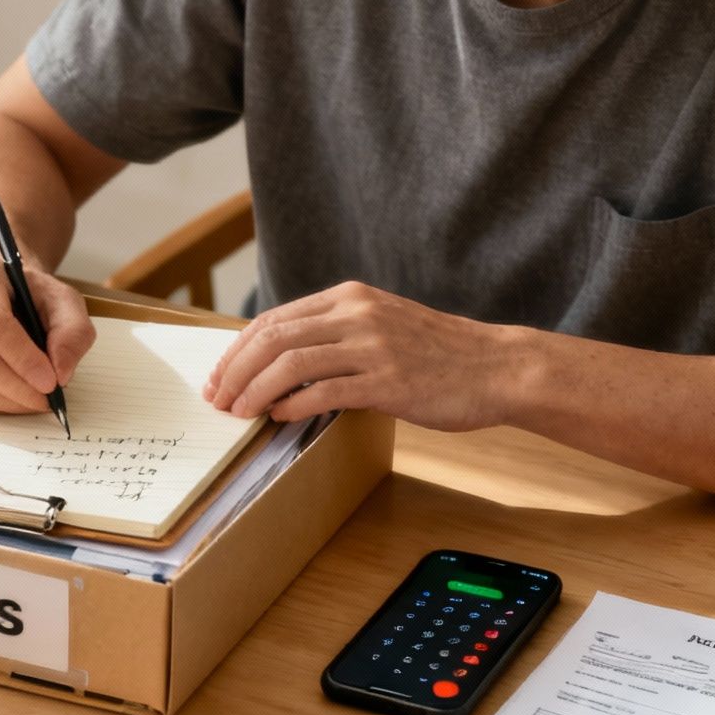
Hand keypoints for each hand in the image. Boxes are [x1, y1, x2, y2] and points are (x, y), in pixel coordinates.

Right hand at [0, 253, 95, 412]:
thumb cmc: (26, 294)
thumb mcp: (62, 299)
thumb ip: (72, 331)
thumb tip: (61, 372)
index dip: (23, 358)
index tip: (51, 381)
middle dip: (17, 387)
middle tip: (47, 399)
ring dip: (7, 401)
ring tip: (34, 400)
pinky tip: (12, 398)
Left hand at [203, 281, 523, 430]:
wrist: (497, 367)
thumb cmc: (436, 354)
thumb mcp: (380, 325)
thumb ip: (334, 334)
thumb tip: (278, 363)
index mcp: (349, 297)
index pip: (273, 319)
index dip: (236, 350)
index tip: (218, 377)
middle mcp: (357, 314)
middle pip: (273, 338)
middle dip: (234, 371)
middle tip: (217, 400)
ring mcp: (373, 346)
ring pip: (290, 363)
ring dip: (255, 391)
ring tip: (240, 413)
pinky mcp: (388, 380)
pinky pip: (324, 391)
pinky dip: (292, 405)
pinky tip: (279, 418)